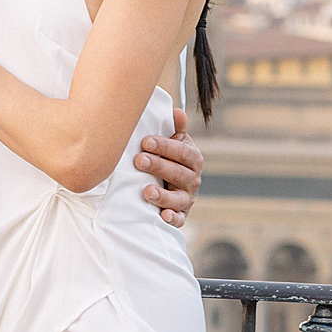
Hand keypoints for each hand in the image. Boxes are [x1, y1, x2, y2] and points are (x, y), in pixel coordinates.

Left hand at [136, 105, 201, 226]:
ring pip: (179, 198)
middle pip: (178, 173)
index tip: (145, 141)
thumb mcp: (174, 141)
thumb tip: (177, 111)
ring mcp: (187, 198)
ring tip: (147, 191)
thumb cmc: (168, 157)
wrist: (170, 183)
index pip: (181, 151)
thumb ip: (175, 128)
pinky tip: (163, 215)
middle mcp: (193, 179)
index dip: (164, 146)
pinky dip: (172, 218)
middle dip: (158, 166)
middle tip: (139, 160)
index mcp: (192, 158)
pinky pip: (179, 219)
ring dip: (163, 195)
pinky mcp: (181, 214)